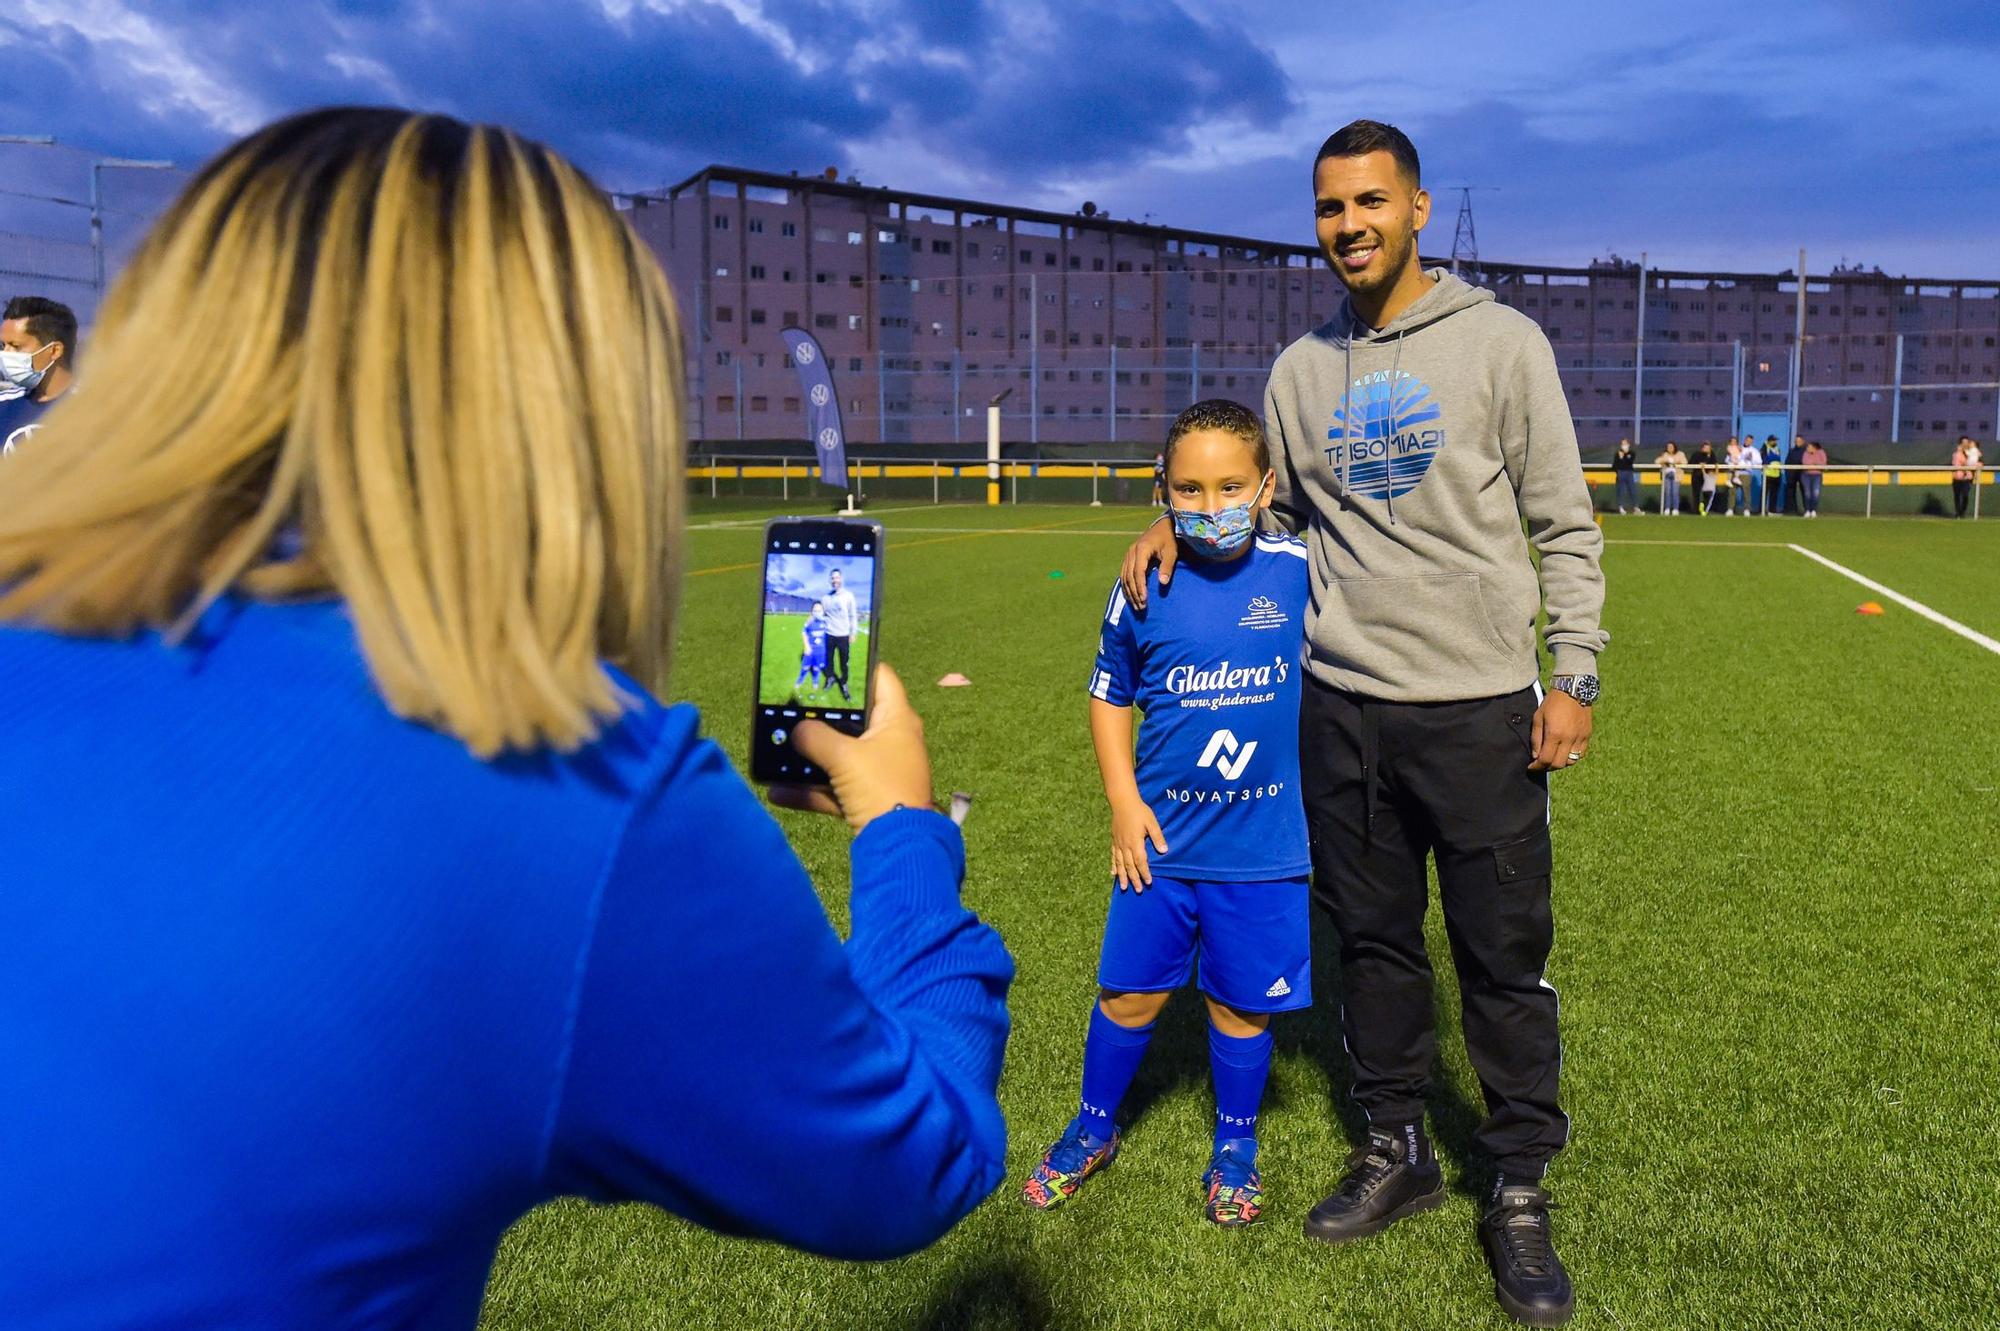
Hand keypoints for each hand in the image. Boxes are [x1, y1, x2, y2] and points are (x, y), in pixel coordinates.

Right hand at [771, 663, 934, 828]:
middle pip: (855, 719)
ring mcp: (881, 771)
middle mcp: (892, 741)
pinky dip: (812, 790)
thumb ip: (815, 737)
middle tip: (794, 707)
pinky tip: (779, 792)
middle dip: (822, 717)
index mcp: (897, 719)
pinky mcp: (870, 798)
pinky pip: (836, 787)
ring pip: (842, 756)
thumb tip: (797, 730)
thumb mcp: (843, 757)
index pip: (880, 678)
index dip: (856, 666)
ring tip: (780, 749)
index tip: (827, 664)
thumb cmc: (879, 788)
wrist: (899, 847)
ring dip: (811, 756)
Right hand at [1109, 797, 1167, 890]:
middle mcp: (1125, 845)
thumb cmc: (1140, 811)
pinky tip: (1113, 873)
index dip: (1145, 872)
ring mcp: (1118, 844)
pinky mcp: (1114, 840)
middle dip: (1134, 879)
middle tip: (1139, 890)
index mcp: (1135, 842)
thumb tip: (1164, 851)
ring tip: (1124, 887)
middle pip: (1129, 866)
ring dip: (1123, 876)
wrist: (1123, 802)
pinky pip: (1113, 856)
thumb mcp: (1152, 823)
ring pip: (1120, 864)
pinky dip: (1113, 866)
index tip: (1149, 882)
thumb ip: (1157, 837)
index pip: (1140, 861)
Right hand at [1119, 514, 1177, 608]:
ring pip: (1125, 577)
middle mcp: (1131, 552)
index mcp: (1142, 549)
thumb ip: (1167, 567)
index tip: (1145, 600)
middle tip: (1141, 607)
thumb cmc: (1169, 540)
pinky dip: (1126, 586)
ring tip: (1136, 605)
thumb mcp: (1171, 552)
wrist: (1163, 527)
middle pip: (1129, 576)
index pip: (1138, 572)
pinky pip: (1124, 574)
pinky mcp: (1128, 558)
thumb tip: (1162, 583)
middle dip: (1134, 593)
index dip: (1140, 587)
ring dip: (1129, 592)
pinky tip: (1130, 596)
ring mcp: (1128, 555)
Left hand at [1529, 690, 1591, 771]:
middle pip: (1559, 764)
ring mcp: (1580, 737)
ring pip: (1571, 761)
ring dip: (1560, 763)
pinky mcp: (1587, 735)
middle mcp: (1569, 738)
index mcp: (1555, 734)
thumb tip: (1536, 756)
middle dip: (1547, 767)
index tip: (1531, 767)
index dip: (1536, 767)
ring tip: (1553, 758)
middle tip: (1540, 763)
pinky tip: (1565, 752)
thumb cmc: (1552, 702)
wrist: (1573, 690)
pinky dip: (1572, 757)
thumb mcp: (1538, 717)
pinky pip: (1581, 754)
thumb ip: (1536, 739)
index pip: (1545, 759)